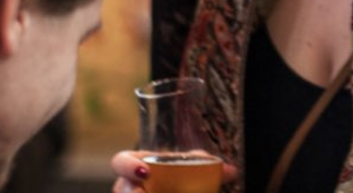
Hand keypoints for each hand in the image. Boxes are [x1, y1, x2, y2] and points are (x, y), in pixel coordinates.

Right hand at [110, 150, 237, 192]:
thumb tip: (232, 170)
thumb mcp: (188, 166)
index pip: (120, 161)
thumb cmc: (175, 173)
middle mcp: (128, 186)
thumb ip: (205, 165)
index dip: (128, 166)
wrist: (170, 184)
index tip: (145, 172)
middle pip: (122, 190)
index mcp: (137, 165)